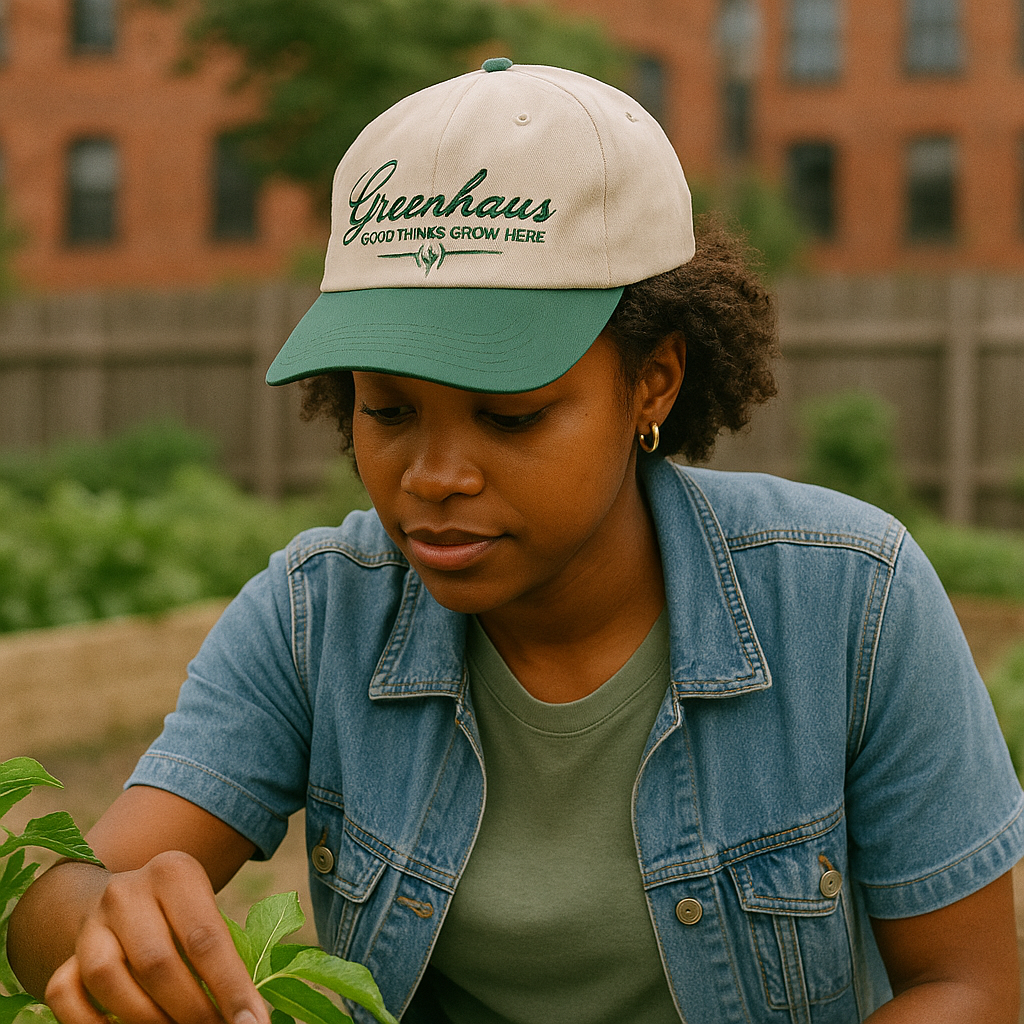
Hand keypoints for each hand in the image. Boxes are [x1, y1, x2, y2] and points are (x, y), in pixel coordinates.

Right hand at [44, 851, 270, 1023]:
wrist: (128, 898)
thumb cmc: (185, 914)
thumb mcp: (208, 915)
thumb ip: (225, 955)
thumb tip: (248, 1015)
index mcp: (174, 873)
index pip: (206, 938)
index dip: (231, 989)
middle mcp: (127, 892)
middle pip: (157, 963)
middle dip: (192, 1010)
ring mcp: (91, 924)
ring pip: (108, 979)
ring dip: (147, 1020)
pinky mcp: (66, 954)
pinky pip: (65, 996)